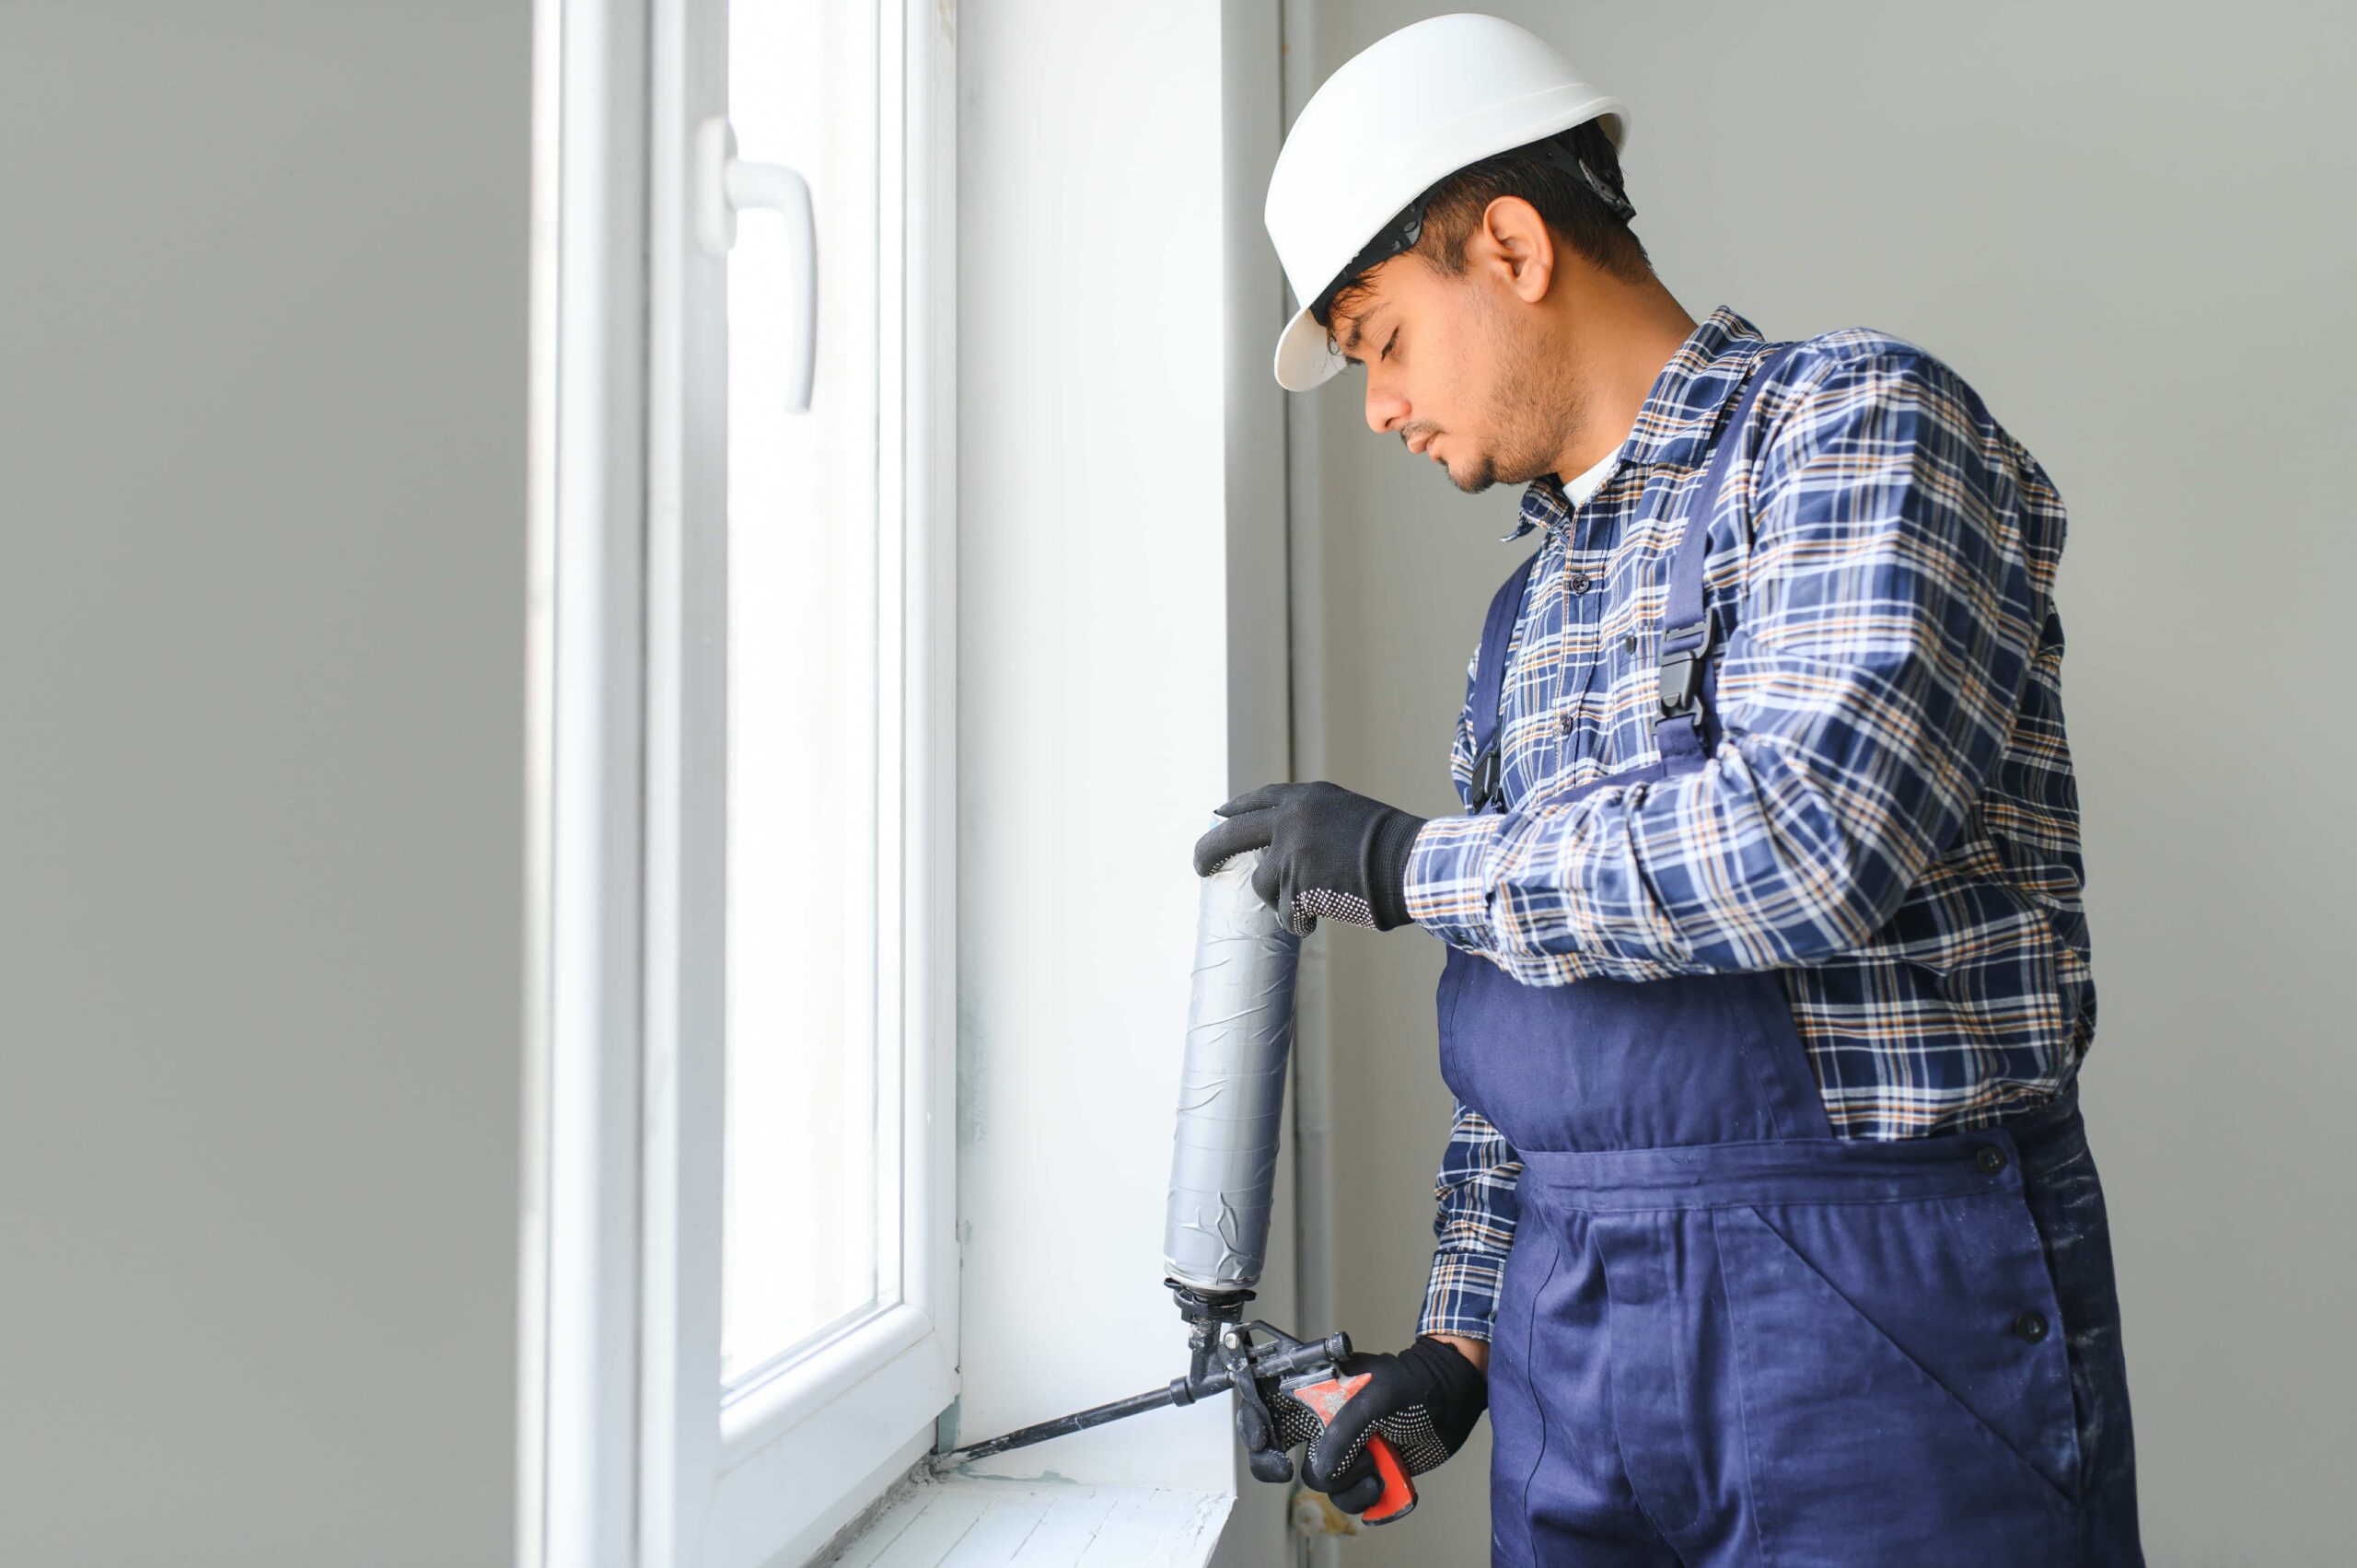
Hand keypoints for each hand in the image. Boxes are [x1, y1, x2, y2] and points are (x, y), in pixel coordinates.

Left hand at [1191, 781, 1426, 934]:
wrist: (1410, 864)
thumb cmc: (1392, 845)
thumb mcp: (1347, 815)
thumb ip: (1312, 822)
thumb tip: (1281, 844)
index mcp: (1306, 798)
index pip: (1258, 800)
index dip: (1234, 810)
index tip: (1218, 817)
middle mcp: (1291, 820)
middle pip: (1231, 836)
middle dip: (1209, 852)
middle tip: (1201, 867)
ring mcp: (1290, 853)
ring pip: (1263, 886)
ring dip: (1282, 901)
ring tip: (1313, 904)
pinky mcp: (1295, 887)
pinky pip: (1286, 915)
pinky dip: (1300, 923)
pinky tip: (1320, 919)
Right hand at [1271, 1336, 1488, 1514]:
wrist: (1452, 1401)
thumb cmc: (1414, 1385)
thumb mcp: (1375, 1396)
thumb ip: (1343, 1430)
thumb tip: (1322, 1468)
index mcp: (1318, 1392)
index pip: (1270, 1405)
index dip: (1255, 1425)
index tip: (1265, 1444)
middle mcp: (1324, 1423)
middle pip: (1284, 1452)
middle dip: (1291, 1465)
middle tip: (1289, 1470)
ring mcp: (1344, 1451)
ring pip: (1323, 1483)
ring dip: (1350, 1482)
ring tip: (1377, 1463)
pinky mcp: (1364, 1474)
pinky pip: (1350, 1499)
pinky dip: (1367, 1497)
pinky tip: (1384, 1479)